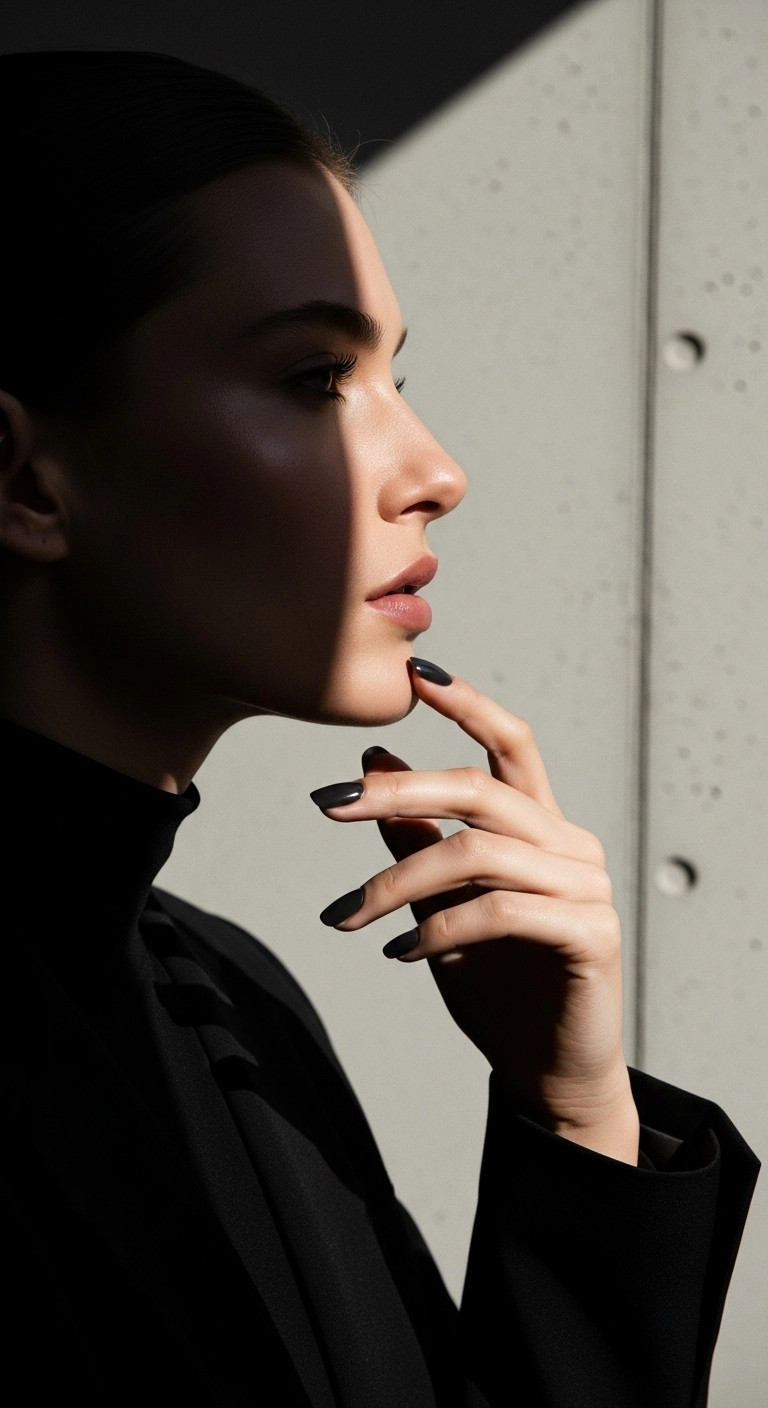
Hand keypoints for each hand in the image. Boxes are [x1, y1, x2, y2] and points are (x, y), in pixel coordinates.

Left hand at [312, 660, 639, 1163]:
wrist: (546, 1073)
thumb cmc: (498, 985)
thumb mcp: (440, 903)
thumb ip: (416, 837)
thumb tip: (374, 761)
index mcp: (541, 825)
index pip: (511, 742)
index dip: (467, 702)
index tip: (415, 672)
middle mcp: (570, 844)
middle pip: (481, 788)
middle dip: (398, 791)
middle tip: (327, 805)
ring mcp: (586, 888)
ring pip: (478, 852)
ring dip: (398, 881)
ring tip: (348, 916)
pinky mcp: (591, 934)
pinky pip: (501, 910)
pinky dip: (439, 928)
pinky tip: (400, 952)